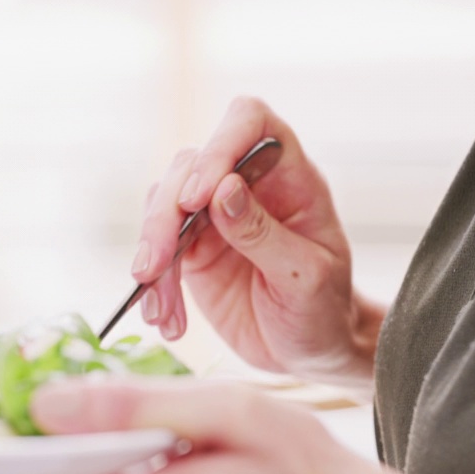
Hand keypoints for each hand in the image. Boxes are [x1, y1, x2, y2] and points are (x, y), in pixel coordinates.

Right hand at [135, 98, 381, 388]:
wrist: (308, 351)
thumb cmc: (323, 311)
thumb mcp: (306, 277)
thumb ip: (263, 233)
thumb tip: (222, 189)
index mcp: (290, 178)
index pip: (251, 122)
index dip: (220, 145)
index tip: (198, 198)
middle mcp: (246, 186)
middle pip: (189, 166)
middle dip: (165, 216)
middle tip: (158, 265)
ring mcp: (213, 216)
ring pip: (162, 204)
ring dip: (151, 253)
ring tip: (159, 307)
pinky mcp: (191, 250)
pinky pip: (156, 251)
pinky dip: (152, 286)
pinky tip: (164, 319)